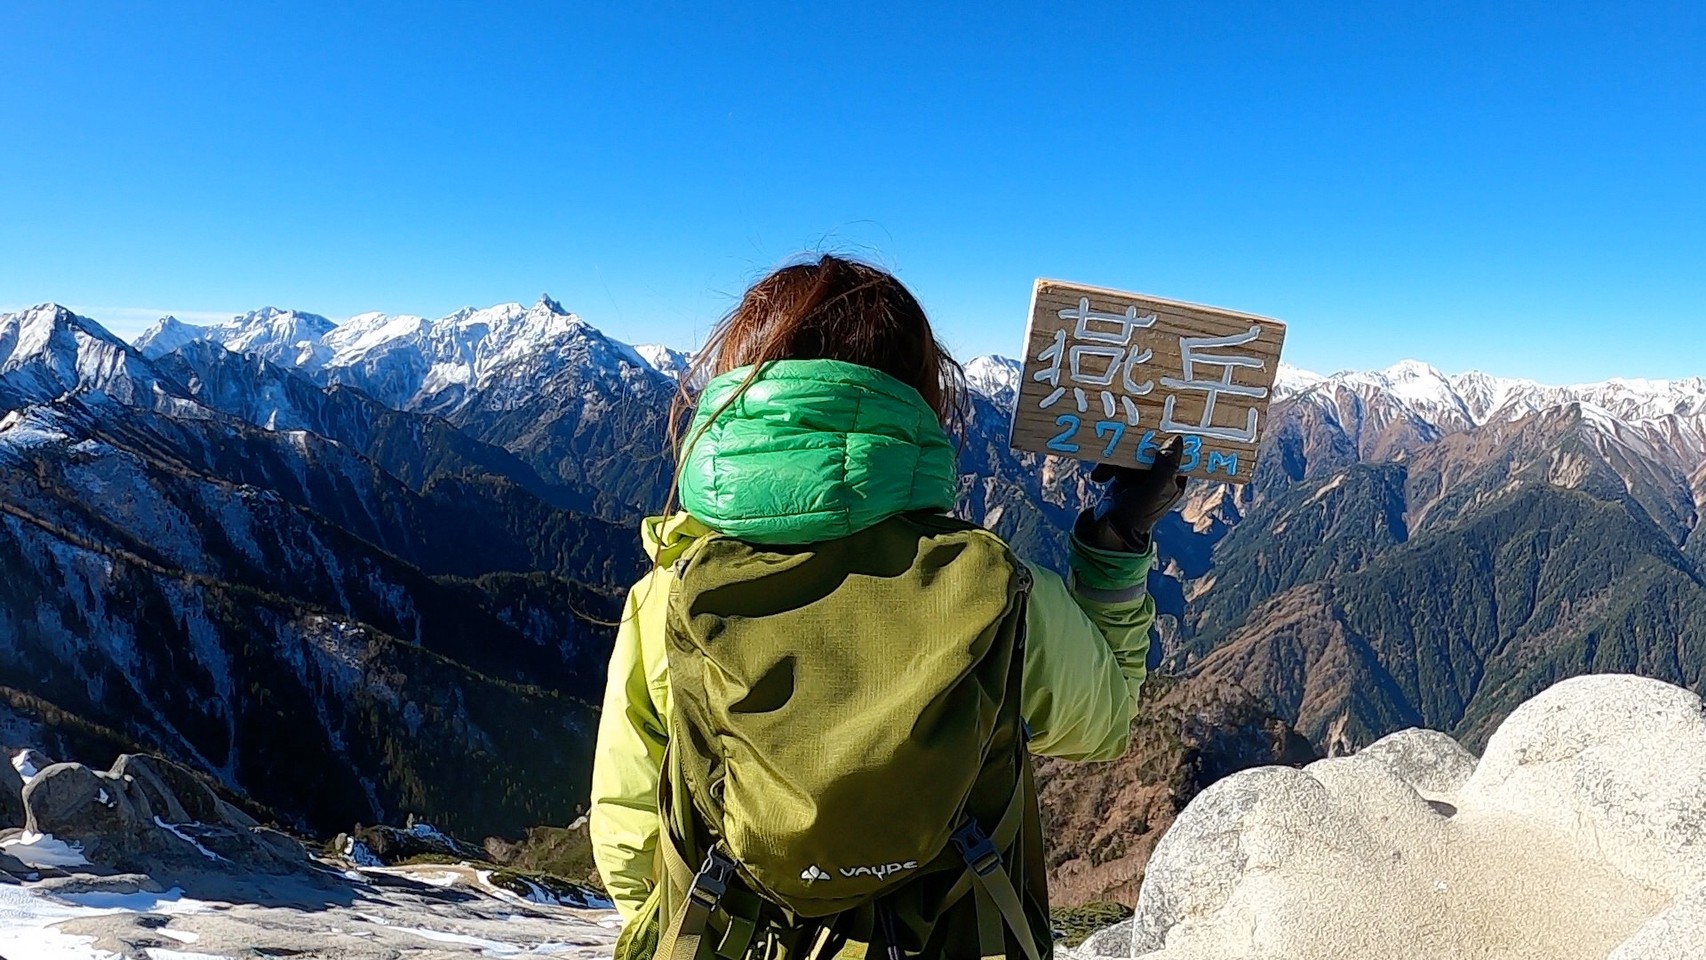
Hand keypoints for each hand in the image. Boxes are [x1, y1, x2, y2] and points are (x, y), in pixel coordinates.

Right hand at [1072, 436, 1188, 552]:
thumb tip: (1177, 440)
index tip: (1157, 427)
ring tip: (1103, 474)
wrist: (1107, 530)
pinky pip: (1118, 463)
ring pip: (1131, 455)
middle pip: (1150, 450)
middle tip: (1123, 450)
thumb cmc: (1135, 514)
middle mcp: (1159, 477)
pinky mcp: (1124, 477)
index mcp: (1174, 481)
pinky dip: (1107, 468)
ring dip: (1114, 463)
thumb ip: (1165, 466)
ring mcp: (1141, 476)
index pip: (1177, 454)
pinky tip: (1099, 477)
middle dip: (1132, 452)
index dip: (1167, 440)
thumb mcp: (1153, 490)